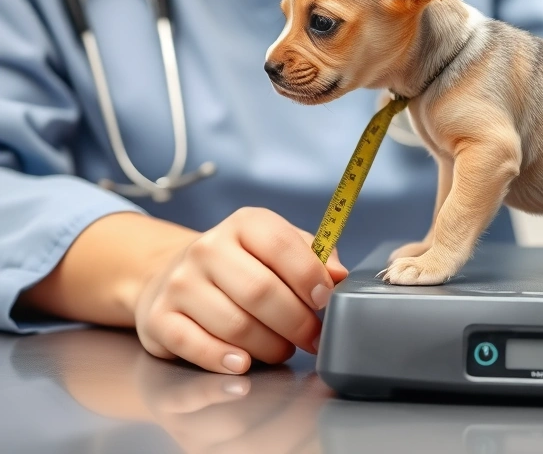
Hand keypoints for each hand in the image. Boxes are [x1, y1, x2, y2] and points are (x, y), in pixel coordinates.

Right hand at [134, 207, 347, 373]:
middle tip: (312, 338)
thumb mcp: (279, 248)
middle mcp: (208, 248)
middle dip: (296, 323)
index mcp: (244, 225)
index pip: (281, 245)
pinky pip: (195, 345)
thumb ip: (314, 257)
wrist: (174, 275)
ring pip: (235, 324)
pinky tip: (242, 363)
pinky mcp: (159, 318)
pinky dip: (223, 359)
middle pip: (261, 292)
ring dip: (269, 346)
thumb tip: (339, 275)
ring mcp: (180, 283)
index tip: (325, 300)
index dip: (309, 277)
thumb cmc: (243, 266)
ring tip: (281, 348)